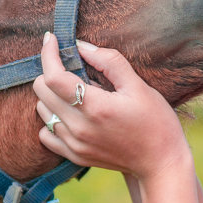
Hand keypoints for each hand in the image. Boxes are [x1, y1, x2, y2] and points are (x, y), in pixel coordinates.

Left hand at [32, 32, 191, 180]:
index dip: (48, 53)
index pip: (54, 77)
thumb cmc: (156, 122)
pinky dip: (52, 119)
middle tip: (73, 69)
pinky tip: (70, 114)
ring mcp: (75, 144)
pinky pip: (46, 134)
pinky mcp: (74, 156)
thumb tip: (81, 46)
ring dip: (52, 95)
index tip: (52, 39)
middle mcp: (79, 128)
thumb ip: (109, 62)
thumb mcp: (139, 86)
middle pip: (41, 91)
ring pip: (42, 110)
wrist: (161, 163)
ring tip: (76, 93)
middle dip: (51, 71)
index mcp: (96, 107)